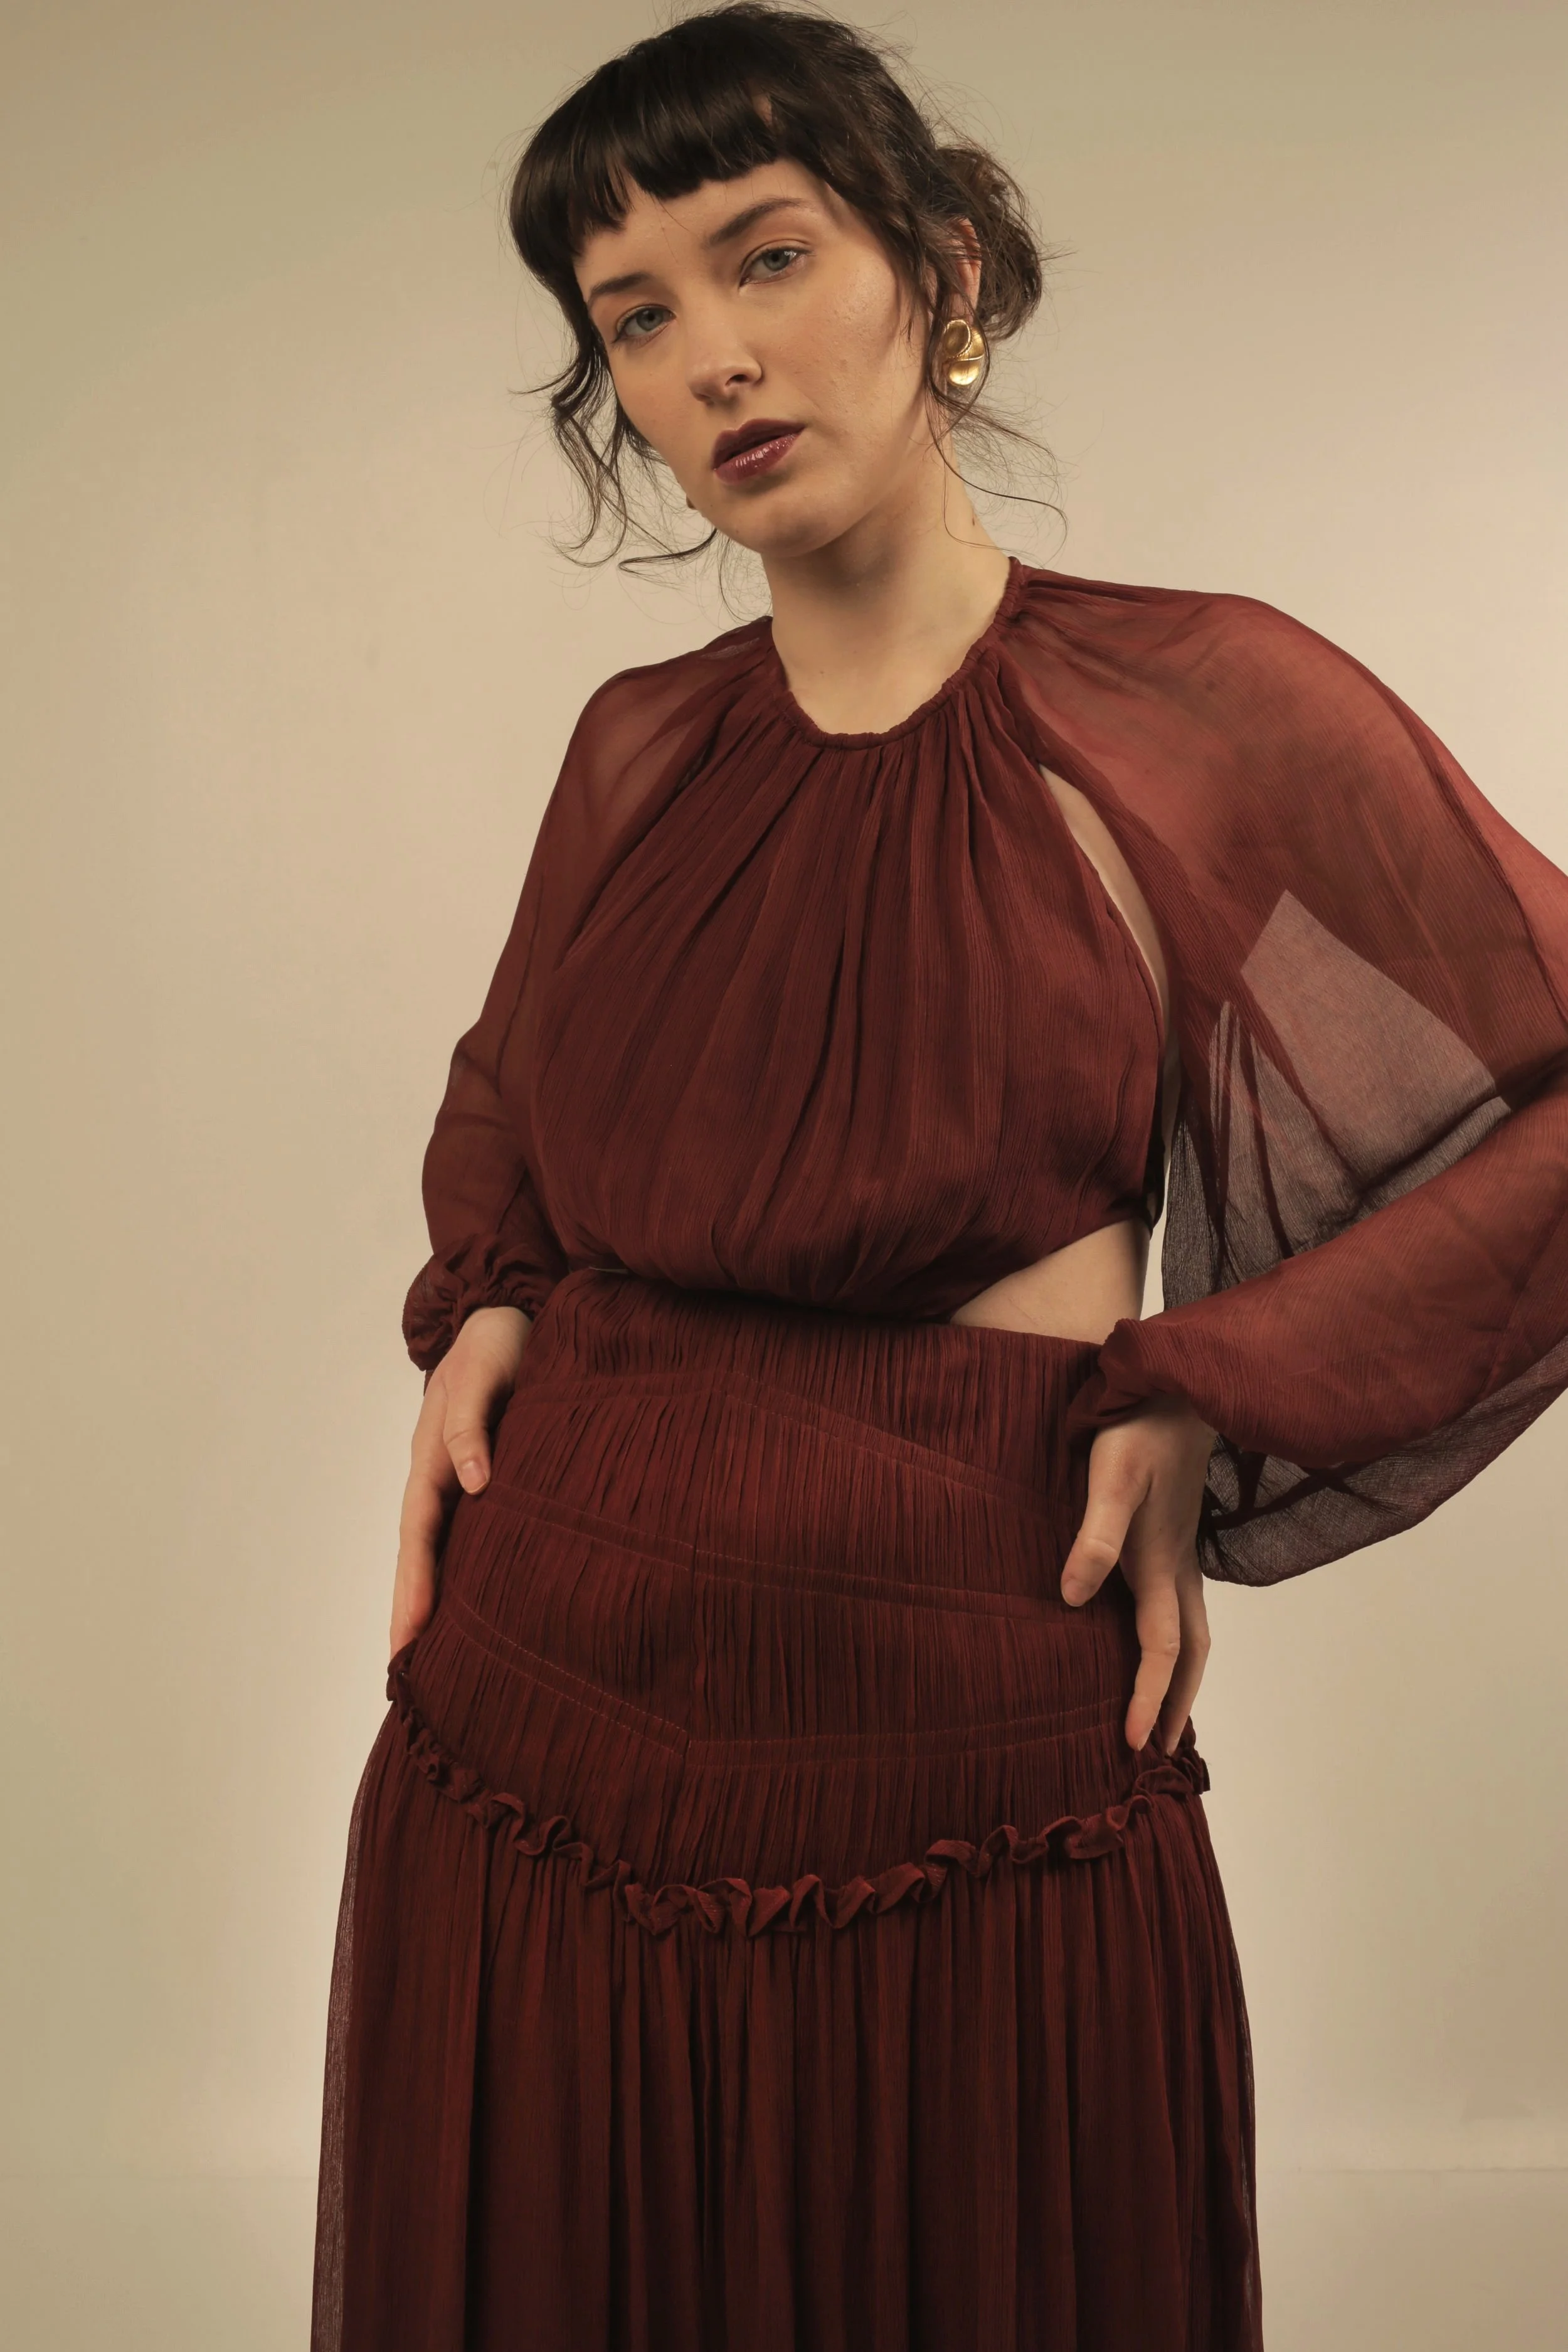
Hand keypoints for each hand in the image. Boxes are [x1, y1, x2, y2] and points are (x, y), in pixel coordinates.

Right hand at [389, 1305, 531, 1658]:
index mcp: (433, 1456)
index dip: (415, 1583)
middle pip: (419, 1551)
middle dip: (409, 1608)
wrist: (508, 1315)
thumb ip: (472, 1423)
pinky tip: (468, 1604)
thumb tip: (475, 1481)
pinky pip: (465, 1533)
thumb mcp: (484, 1372)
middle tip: (404, 1667)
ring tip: (425, 1654)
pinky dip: (457, 1571)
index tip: (412, 1632)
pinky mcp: (484, 1478)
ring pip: (438, 1547)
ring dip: (428, 1597)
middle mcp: (440, 1475)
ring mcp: (457, 1479)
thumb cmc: (498, 1342)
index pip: (420, 1532)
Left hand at [1059, 1396, 1216, 1754]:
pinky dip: (1178, 1642)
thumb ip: (1094, 1539)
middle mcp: (1179, 1570)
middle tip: (1162, 1750)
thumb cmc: (1137, 1432)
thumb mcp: (1109, 1480)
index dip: (1148, 1698)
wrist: (1177, 1391)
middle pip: (1191, 1654)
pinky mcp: (1174, 1539)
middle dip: (1178, 1703)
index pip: (1161, 1650)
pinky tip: (1156, 1641)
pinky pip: (1183, 1608)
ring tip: (1166, 1712)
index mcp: (1163, 1566)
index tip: (1134, 1743)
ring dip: (1182, 1676)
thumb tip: (1074, 1600)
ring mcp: (1181, 1555)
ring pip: (1194, 1633)